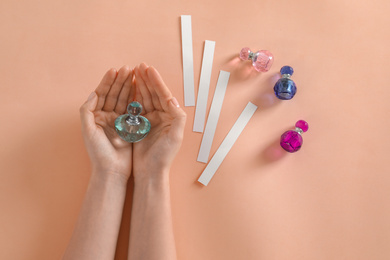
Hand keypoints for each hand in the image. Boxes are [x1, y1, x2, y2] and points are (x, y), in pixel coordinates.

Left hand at [79, 66, 134, 180]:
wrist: (112, 170)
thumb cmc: (98, 153)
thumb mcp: (88, 131)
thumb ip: (87, 111)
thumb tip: (94, 93)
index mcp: (96, 116)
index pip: (102, 94)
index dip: (108, 82)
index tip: (115, 70)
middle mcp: (106, 116)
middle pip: (114, 94)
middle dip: (120, 81)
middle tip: (128, 69)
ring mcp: (118, 121)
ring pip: (123, 99)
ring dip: (128, 87)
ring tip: (135, 75)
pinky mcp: (129, 127)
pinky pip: (132, 110)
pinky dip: (136, 99)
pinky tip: (140, 90)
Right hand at [132, 63, 185, 181]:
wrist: (150, 172)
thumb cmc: (163, 156)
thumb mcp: (175, 137)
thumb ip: (177, 117)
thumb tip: (173, 99)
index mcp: (170, 117)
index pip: (164, 95)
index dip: (156, 82)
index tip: (148, 69)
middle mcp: (161, 116)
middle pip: (154, 94)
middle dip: (147, 80)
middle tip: (139, 66)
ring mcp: (150, 120)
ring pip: (145, 98)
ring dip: (140, 85)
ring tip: (133, 72)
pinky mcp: (139, 125)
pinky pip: (136, 107)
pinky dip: (133, 96)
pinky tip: (129, 87)